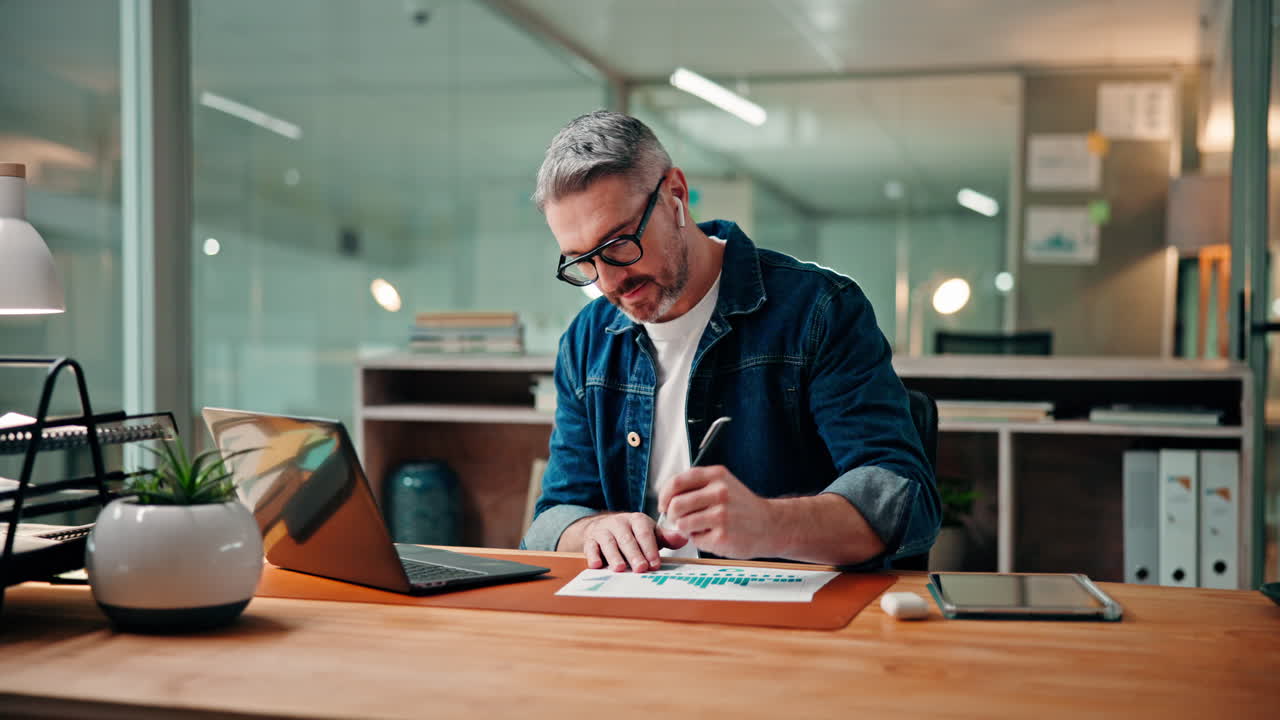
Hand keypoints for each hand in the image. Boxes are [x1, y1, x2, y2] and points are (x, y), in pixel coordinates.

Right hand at [580, 512, 687, 572]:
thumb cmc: (631, 534)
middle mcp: (619, 523)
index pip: (644, 533)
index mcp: (637, 520)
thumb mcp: (649, 533)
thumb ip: (665, 538)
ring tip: (619, 569)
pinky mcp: (590, 540)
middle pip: (627, 539)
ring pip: (609, 543)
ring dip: (614, 556)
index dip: (650, 548)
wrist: (602, 527)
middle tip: (641, 568)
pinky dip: (592, 556)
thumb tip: (685, 538)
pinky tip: (597, 565)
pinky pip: (590, 547)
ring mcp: (603, 531)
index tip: (655, 564)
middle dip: (634, 554)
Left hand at [658, 466, 774, 558]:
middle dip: (672, 515)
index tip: (664, 505)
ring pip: (682, 523)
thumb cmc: (742, 507)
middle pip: (676, 505)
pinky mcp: (722, 535)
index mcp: (716, 475)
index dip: (664, 495)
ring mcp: (721, 514)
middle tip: (679, 520)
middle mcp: (719, 492)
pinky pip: (695, 539)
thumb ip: (695, 487)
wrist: (771, 525)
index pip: (677, 482)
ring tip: (700, 528)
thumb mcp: (722, 484)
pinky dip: (699, 540)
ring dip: (685, 529)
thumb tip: (665, 500)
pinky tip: (714, 536)